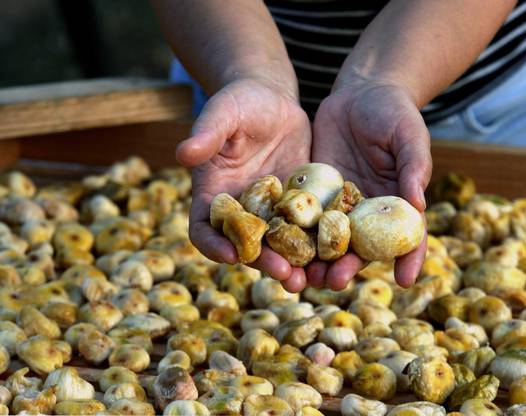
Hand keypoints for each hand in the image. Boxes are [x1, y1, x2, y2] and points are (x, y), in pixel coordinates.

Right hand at [177, 78, 311, 290]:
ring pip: (279, 247)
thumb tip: (183, 153)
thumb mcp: (223, 112)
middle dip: (264, 263)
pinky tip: (336, 255)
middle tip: (286, 275)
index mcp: (214, 195)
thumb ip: (206, 133)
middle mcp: (241, 211)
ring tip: (311, 279)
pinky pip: (307, 230)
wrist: (273, 100)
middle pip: (247, 247)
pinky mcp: (298, 206)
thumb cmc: (240, 102)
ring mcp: (271, 212)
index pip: (204, 229)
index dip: (214, 245)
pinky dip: (318, 245)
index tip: (231, 256)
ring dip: (294, 265)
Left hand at [309, 83, 430, 289]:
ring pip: (326, 241)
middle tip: (334, 281)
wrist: (359, 92)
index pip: (407, 236)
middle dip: (347, 268)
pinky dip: (291, 235)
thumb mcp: (409, 135)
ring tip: (301, 279)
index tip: (405, 281)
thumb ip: (413, 167)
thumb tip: (418, 206)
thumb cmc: (394, 112)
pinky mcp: (313, 194)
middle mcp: (366, 212)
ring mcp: (338, 206)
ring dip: (314, 262)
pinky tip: (277, 247)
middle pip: (360, 248)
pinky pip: (302, 218)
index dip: (408, 259)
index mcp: (396, 203)